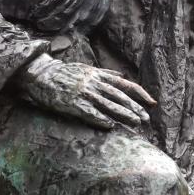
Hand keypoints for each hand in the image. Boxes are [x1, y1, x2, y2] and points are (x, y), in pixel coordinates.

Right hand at [18, 54, 155, 129]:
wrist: (41, 74)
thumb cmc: (64, 73)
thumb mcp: (87, 68)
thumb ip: (104, 73)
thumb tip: (120, 76)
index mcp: (99, 75)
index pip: (126, 84)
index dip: (140, 94)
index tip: (152, 103)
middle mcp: (94, 83)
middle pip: (120, 96)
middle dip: (135, 107)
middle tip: (147, 118)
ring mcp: (84, 93)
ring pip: (108, 104)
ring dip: (123, 114)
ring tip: (136, 123)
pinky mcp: (72, 103)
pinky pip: (89, 112)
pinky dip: (100, 119)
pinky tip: (110, 126)